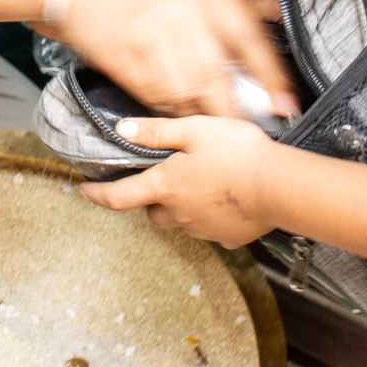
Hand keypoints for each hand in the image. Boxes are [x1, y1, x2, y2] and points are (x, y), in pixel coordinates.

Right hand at [39, 0, 297, 119]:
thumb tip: (246, 17)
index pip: (252, 42)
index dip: (272, 79)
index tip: (285, 105)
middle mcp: (188, 16)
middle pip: (223, 79)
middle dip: (237, 109)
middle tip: (247, 126)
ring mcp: (157, 42)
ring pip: (192, 95)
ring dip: (204, 114)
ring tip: (212, 125)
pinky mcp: (130, 64)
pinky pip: (161, 100)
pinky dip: (173, 112)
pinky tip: (177, 112)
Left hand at [77, 115, 278, 246]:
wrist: (280, 186)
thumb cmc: (240, 154)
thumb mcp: (195, 130)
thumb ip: (157, 132)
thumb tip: (124, 129)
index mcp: (166, 185)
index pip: (119, 196)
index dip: (98, 195)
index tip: (86, 192)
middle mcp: (180, 212)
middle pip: (153, 212)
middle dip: (152, 200)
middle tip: (164, 181)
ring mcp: (204, 228)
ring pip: (182, 220)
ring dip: (185, 206)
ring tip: (205, 183)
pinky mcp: (228, 236)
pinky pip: (212, 228)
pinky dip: (213, 216)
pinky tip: (227, 199)